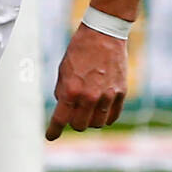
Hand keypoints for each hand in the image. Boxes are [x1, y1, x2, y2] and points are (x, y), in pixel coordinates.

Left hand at [45, 22, 126, 139]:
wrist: (103, 35)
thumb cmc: (80, 51)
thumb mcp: (63, 71)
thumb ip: (63, 93)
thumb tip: (64, 110)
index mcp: (72, 90)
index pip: (60, 119)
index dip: (53, 131)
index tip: (50, 136)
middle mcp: (90, 96)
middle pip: (79, 125)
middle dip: (73, 122)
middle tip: (72, 115)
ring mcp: (107, 96)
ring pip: (97, 124)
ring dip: (89, 121)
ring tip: (87, 110)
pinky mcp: (121, 93)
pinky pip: (112, 116)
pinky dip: (105, 117)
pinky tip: (100, 111)